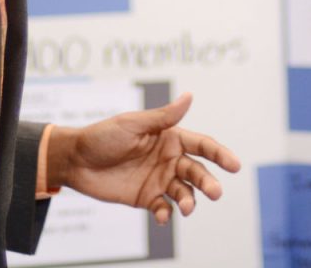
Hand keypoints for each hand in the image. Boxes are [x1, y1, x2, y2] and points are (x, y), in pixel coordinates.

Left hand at [48, 92, 240, 224]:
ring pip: (184, 192)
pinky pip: (163, 208)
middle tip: (215, 193)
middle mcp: (169, 159)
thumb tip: (190, 96)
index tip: (235, 165)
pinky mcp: (146, 198)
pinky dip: (167, 213)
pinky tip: (162, 215)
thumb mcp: (133, 124)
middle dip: (208, 182)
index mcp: (170, 138)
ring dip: (189, 201)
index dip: (220, 154)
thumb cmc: (103, 136)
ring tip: (186, 208)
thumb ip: (163, 117)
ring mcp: (159, 179)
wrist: (75, 160)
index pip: (202, 145)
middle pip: (197, 171)